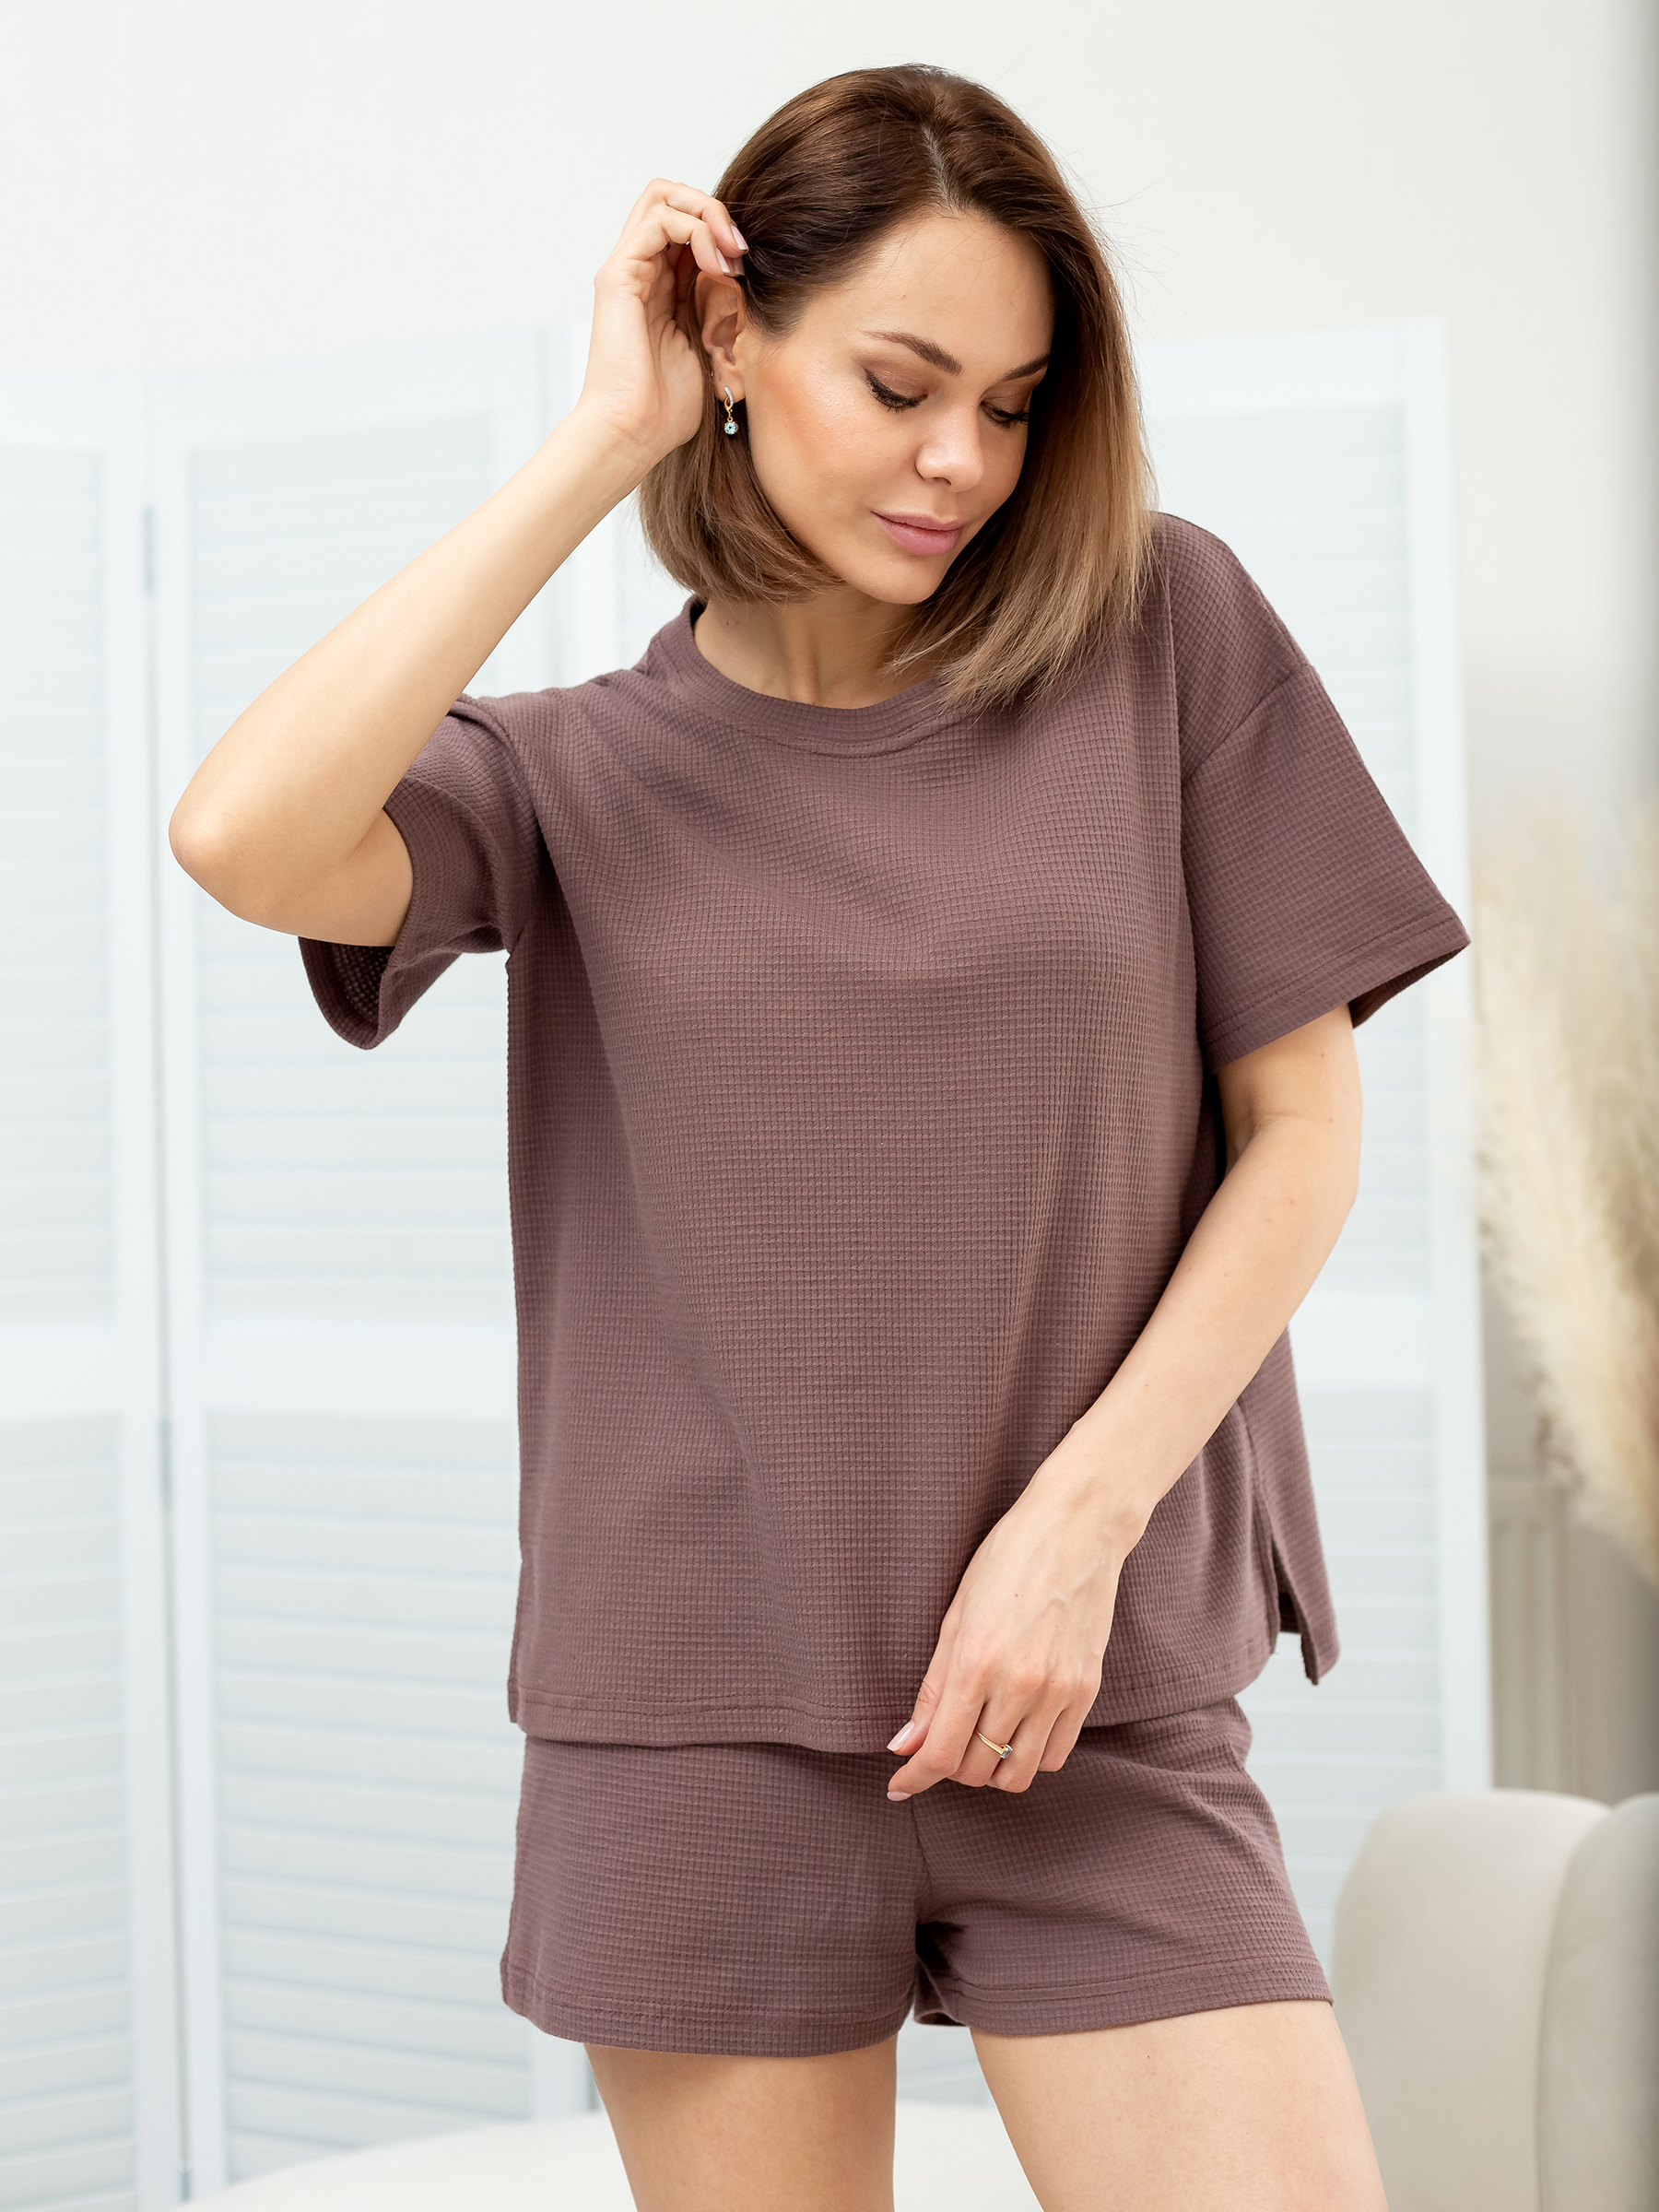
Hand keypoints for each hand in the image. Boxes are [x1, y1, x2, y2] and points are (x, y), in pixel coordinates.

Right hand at [572, 177, 746, 469]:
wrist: (634, 435)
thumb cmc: (667, 410)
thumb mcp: (713, 351)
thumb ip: (725, 311)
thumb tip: (753, 283)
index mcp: (661, 287)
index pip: (690, 225)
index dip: (723, 230)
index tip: (751, 264)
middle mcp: (640, 271)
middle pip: (673, 197)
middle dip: (715, 209)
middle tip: (741, 249)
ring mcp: (627, 269)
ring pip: (663, 195)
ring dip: (708, 213)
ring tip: (731, 254)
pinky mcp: (617, 275)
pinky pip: (658, 218)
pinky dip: (695, 229)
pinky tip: (715, 265)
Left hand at [884, 1449, 1138, 1799]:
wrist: (1078, 1527)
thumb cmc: (1007, 1559)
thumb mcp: (954, 1615)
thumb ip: (932, 1688)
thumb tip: (905, 1744)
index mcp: (976, 1663)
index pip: (941, 1755)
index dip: (914, 1778)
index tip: (899, 1785)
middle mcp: (1020, 1686)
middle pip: (976, 1769)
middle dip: (949, 1769)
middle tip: (940, 1745)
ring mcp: (1059, 1691)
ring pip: (1018, 1774)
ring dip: (990, 1770)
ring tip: (979, 1741)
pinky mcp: (1087, 1690)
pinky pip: (1056, 1755)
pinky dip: (1030, 1756)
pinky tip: (1016, 1730)